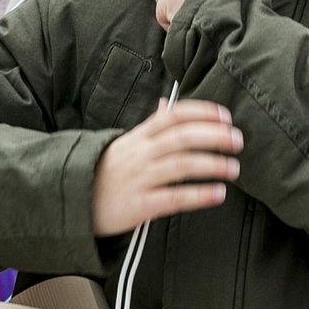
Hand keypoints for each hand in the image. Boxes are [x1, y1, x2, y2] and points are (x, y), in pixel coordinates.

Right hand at [91, 100, 243, 235]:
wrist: (71, 201)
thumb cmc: (107, 172)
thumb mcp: (126, 144)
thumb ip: (151, 126)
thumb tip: (168, 103)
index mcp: (139, 137)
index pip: (174, 116)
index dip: (202, 113)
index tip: (226, 116)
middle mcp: (140, 154)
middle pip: (182, 137)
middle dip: (214, 136)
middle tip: (238, 141)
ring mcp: (138, 179)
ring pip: (180, 165)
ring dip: (212, 165)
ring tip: (234, 168)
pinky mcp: (138, 205)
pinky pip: (172, 198)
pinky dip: (198, 195)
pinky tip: (218, 194)